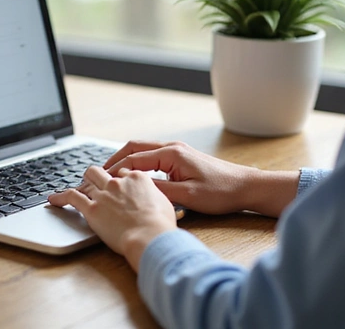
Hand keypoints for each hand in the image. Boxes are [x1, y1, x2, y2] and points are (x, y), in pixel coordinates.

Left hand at [47, 165, 176, 270]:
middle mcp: (118, 182)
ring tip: (77, 188)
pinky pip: (72, 197)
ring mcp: (104, 194)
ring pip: (87, 178)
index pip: (123, 172)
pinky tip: (54, 199)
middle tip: (95, 184)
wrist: (150, 236)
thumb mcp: (165, 204)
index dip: (120, 180)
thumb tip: (154, 201)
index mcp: (138, 178)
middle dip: (98, 176)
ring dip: (82, 182)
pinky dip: (61, 196)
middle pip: (102, 171)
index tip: (118, 188)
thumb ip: (154, 197)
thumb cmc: (160, 225)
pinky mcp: (92, 209)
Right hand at [104, 140, 299, 217]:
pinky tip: (133, 177)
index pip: (133, 159)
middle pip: (134, 148)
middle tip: (98, 174)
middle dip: (114, 160)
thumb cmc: (221, 192)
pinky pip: (153, 157)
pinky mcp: (182, 158)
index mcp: (171, 154)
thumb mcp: (187, 197)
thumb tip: (133, 188)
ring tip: (110, 176)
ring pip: (143, 151)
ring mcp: (177, 151)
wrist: (246, 187)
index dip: (113, 171)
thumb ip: (158, 191)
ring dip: (125, 161)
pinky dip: (138, 164)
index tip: (99, 181)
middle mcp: (172, 148)